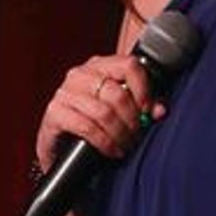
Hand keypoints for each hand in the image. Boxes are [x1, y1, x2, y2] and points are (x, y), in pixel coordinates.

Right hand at [34, 51, 160, 172]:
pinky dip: (104, 142)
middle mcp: (80, 74)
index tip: (148, 111)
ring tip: (126, 146)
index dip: (143, 89)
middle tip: (137, 136)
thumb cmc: (91, 123)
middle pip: (117, 93)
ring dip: (120, 134)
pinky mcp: (55, 113)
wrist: (60, 144)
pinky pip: (87, 127)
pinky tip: (111, 150)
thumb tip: (160, 111)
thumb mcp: (117, 111)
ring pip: (104, 112)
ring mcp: (65, 92)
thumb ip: (140, 107)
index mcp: (99, 66)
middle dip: (132, 120)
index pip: (129, 65)